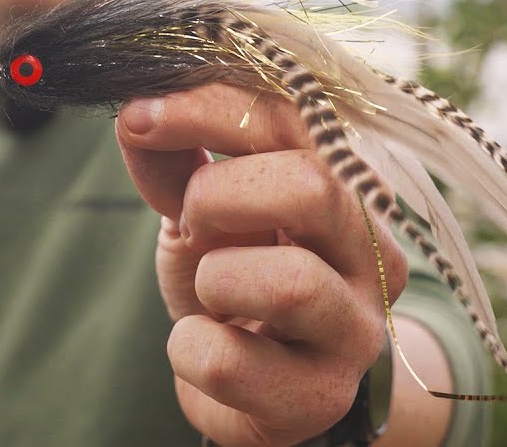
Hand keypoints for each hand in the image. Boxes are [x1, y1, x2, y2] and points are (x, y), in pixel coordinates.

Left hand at [116, 84, 409, 446]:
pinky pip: (231, 360)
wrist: (253, 383)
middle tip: (192, 218)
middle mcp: (373, 252)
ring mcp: (355, 329)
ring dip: (216, 277)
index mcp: (349, 186)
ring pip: (289, 282)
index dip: (210, 109)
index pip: (296, 120)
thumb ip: (173, 158)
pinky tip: (202, 345)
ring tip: (210, 290)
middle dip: (220, 193)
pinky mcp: (321, 397)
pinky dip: (189, 347)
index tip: (138, 115)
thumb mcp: (200, 209)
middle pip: (314, 187)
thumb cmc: (236, 277)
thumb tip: (134, 113)